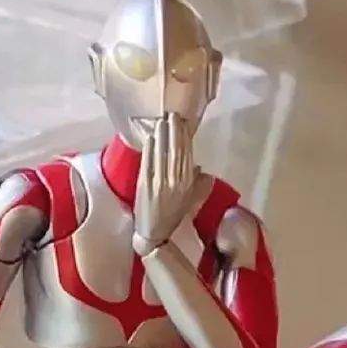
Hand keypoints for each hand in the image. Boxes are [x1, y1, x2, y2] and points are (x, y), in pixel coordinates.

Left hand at [133, 112, 199, 253]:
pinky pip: (149, 162)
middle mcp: (176, 182)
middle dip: (174, 131)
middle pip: (176, 151)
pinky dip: (150, 149)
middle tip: (172, 114)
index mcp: (188, 184)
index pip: (187, 156)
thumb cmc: (171, 216)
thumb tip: (201, 168)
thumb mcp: (189, 201)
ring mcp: (160, 183)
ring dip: (162, 136)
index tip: (183, 123)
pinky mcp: (145, 185)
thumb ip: (198, 184)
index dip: (185, 138)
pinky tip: (150, 138)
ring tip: (161, 121)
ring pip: (163, 154)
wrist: (153, 233)